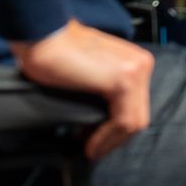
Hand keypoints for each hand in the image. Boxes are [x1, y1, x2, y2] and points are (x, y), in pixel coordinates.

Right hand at [8, 20, 153, 160]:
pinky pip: (123, 121)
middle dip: (115, 138)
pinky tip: (91, 144)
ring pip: (133, 122)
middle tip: (92, 149)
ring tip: (90, 148)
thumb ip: (104, 93)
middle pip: (138, 115)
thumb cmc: (58, 54)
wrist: (44, 36)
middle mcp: (141, 64)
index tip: (97, 142)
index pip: (136, 106)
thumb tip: (101, 126)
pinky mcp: (123, 80)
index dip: (117, 130)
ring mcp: (135, 71)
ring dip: (110, 141)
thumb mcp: (91, 75)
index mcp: (135, 62)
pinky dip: (106, 137)